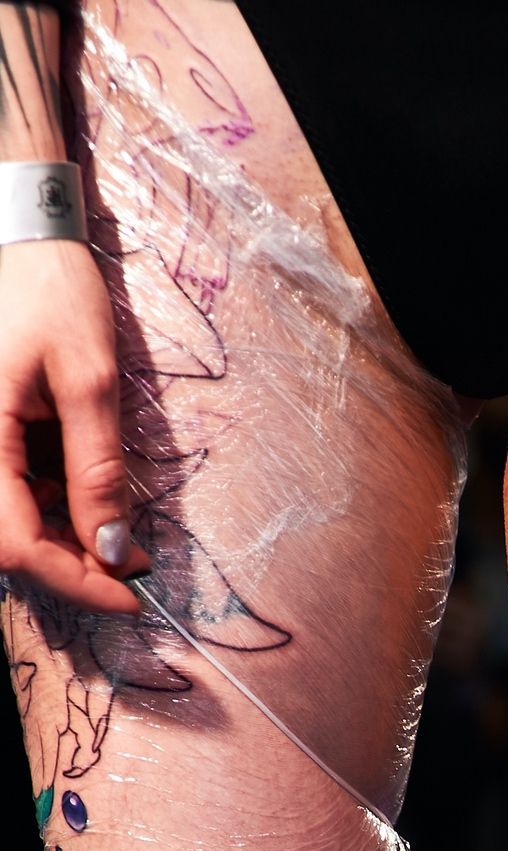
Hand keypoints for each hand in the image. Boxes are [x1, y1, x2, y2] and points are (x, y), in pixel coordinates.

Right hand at [0, 240, 149, 613]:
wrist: (19, 234)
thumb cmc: (51, 293)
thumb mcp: (90, 383)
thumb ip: (97, 473)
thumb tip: (113, 551)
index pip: (18, 547)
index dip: (76, 582)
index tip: (131, 597)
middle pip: (9, 546)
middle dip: (73, 568)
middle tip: (132, 569)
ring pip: (8, 525)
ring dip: (62, 543)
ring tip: (117, 533)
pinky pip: (7, 494)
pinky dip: (47, 510)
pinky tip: (81, 499)